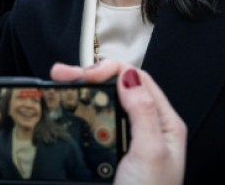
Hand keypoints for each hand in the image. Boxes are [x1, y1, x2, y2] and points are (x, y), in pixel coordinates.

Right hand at [51, 60, 186, 184]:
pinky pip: (96, 125)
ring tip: (59, 83)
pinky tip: (68, 109)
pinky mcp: (111, 155)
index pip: (139, 80)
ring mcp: (129, 141)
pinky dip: (80, 112)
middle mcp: (148, 128)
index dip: (111, 70)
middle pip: (119, 89)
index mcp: (165, 123)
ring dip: (82, 91)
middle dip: (90, 76)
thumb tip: (129, 76)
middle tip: (62, 74)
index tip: (87, 75)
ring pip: (105, 105)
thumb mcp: (150, 152)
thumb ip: (142, 112)